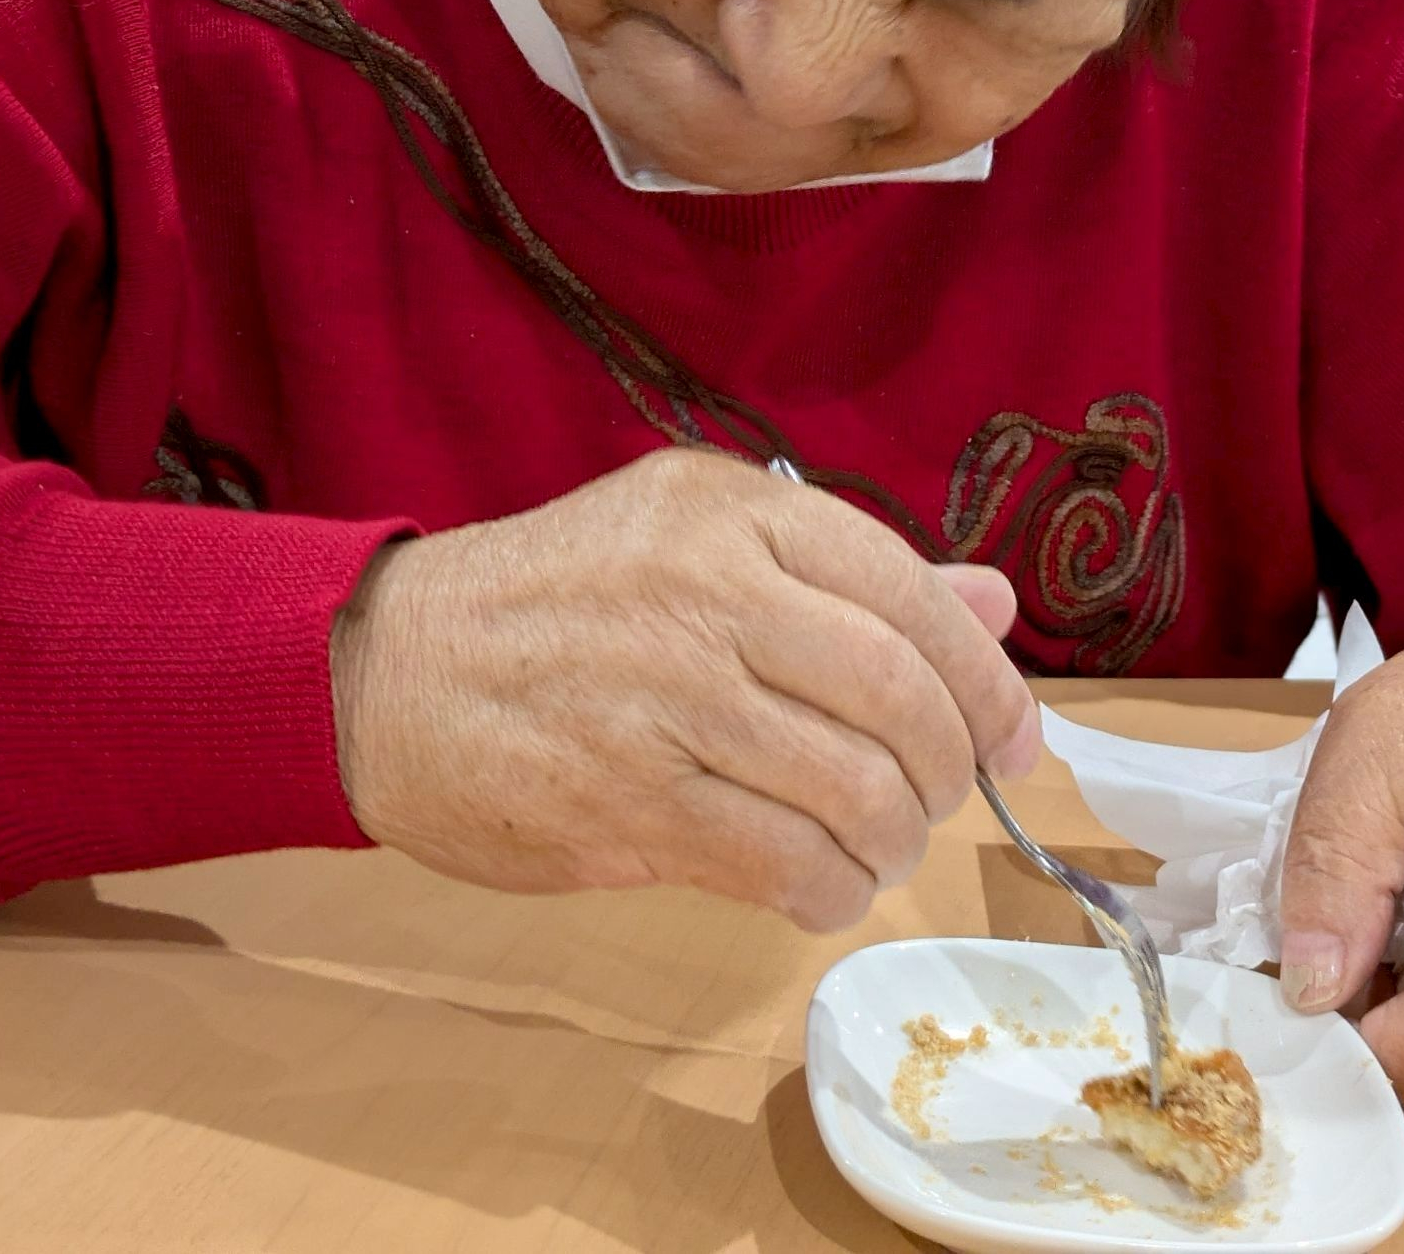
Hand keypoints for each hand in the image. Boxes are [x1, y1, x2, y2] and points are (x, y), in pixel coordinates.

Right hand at [329, 449, 1038, 928]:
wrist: (388, 668)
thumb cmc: (560, 601)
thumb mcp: (697, 539)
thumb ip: (849, 576)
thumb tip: (993, 606)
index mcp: (734, 513)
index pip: (907, 591)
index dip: (984, 678)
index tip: (1015, 739)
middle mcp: (707, 590)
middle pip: (894, 693)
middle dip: (948, 765)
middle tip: (944, 799)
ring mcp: (667, 697)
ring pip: (851, 786)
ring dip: (894, 838)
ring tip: (881, 847)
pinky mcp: (628, 801)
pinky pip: (780, 862)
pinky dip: (830, 890)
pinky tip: (823, 888)